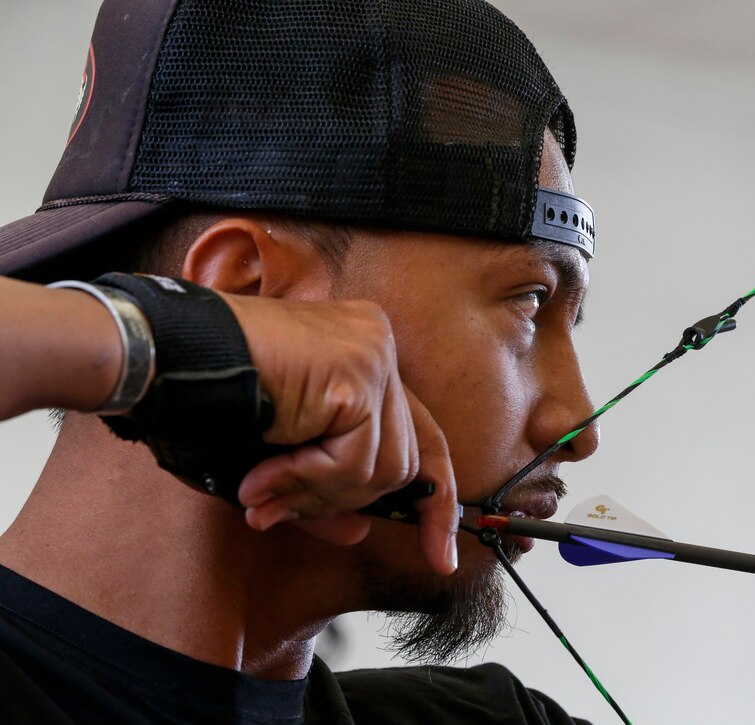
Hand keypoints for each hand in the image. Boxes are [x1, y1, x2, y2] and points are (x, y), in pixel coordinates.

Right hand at [221, 294, 458, 574]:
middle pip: (402, 461)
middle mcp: (377, 343)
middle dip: (342, 502)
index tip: (441, 557)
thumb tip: (361, 532)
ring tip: (261, 490)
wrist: (159, 358)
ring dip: (319, 494)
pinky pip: (355, 460)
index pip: (421, 435)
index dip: (434, 502)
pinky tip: (261, 474)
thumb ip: (321, 492)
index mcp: (362, 353)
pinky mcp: (358, 370)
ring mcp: (373, 352)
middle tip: (276, 511)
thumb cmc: (203, 401)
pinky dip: (308, 481)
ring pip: (385, 468)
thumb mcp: (273, 461)